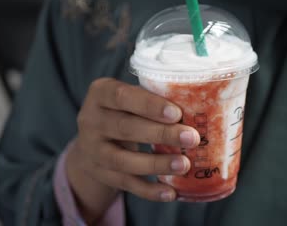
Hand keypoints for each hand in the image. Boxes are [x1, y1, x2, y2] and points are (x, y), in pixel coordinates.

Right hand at [66, 78, 199, 223]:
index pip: (122, 96)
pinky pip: (125, 184)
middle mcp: (90, 121)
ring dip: (156, 164)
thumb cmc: (123, 111)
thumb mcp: (129, 98)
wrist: (92, 140)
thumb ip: (152, 99)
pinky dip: (149, 190)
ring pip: (122, 161)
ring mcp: (92, 150)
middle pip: (124, 128)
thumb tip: (196, 107)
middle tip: (191, 138)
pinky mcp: (99, 174)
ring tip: (184, 164)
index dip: (149, 105)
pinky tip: (171, 192)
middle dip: (160, 134)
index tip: (176, 113)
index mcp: (100, 93)